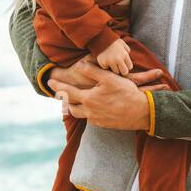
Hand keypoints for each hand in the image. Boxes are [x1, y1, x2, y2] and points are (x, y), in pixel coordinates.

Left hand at [49, 65, 170, 130]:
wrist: (141, 112)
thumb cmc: (126, 93)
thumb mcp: (109, 78)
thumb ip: (92, 71)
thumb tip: (79, 65)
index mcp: (89, 99)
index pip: (68, 92)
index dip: (57, 86)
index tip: (49, 82)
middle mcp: (90, 111)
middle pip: (71, 107)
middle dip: (65, 101)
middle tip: (60, 95)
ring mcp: (97, 120)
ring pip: (81, 115)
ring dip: (76, 108)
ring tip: (74, 103)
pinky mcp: (105, 125)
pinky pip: (92, 119)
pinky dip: (88, 113)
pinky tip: (92, 109)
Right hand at [95, 39, 132, 74]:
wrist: (101, 38)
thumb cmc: (113, 41)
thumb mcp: (123, 44)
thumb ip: (127, 51)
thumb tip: (128, 58)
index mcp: (125, 55)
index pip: (130, 67)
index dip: (127, 66)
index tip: (124, 63)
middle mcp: (118, 59)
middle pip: (124, 72)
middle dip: (122, 70)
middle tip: (119, 66)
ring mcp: (110, 61)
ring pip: (115, 71)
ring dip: (114, 68)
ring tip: (111, 60)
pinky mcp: (103, 63)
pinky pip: (106, 68)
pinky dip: (106, 65)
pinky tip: (105, 59)